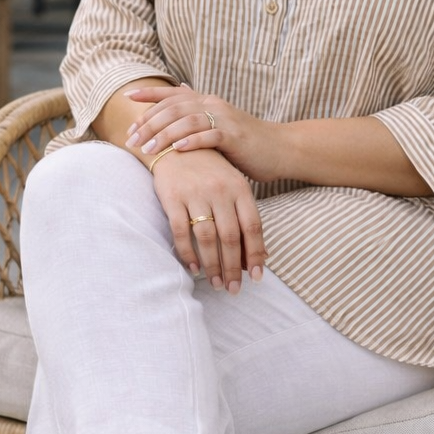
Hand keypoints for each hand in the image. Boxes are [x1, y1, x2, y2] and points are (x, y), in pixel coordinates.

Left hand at [125, 84, 286, 185]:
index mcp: (206, 101)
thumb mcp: (218, 122)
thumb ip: (197, 110)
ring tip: (148, 150)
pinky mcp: (235, 136)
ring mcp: (225, 119)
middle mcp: (213, 104)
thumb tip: (177, 91)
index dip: (149, 94)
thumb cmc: (245, 140)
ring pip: (187, 121)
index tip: (128, 97)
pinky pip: (210, 135)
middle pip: (174, 108)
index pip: (172, 94)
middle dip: (149, 124)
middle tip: (131, 140)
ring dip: (165, 135)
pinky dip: (192, 141)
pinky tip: (178, 150)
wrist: (279, 148)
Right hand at [149, 147, 265, 292]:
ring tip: (216, 283)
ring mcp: (196, 194)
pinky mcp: (173, 198)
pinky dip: (188, 253)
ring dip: (213, 265)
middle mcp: (220, 191)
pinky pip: (181, 232)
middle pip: (230, 236)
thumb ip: (245, 217)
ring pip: (207, 238)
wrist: (174, 144)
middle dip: (233, 267)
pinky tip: (194, 267)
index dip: (255, 254)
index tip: (256, 277)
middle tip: (233, 289)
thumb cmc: (209, 170)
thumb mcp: (233, 186)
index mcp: (239, 188)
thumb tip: (260, 256)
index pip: (252, 226)